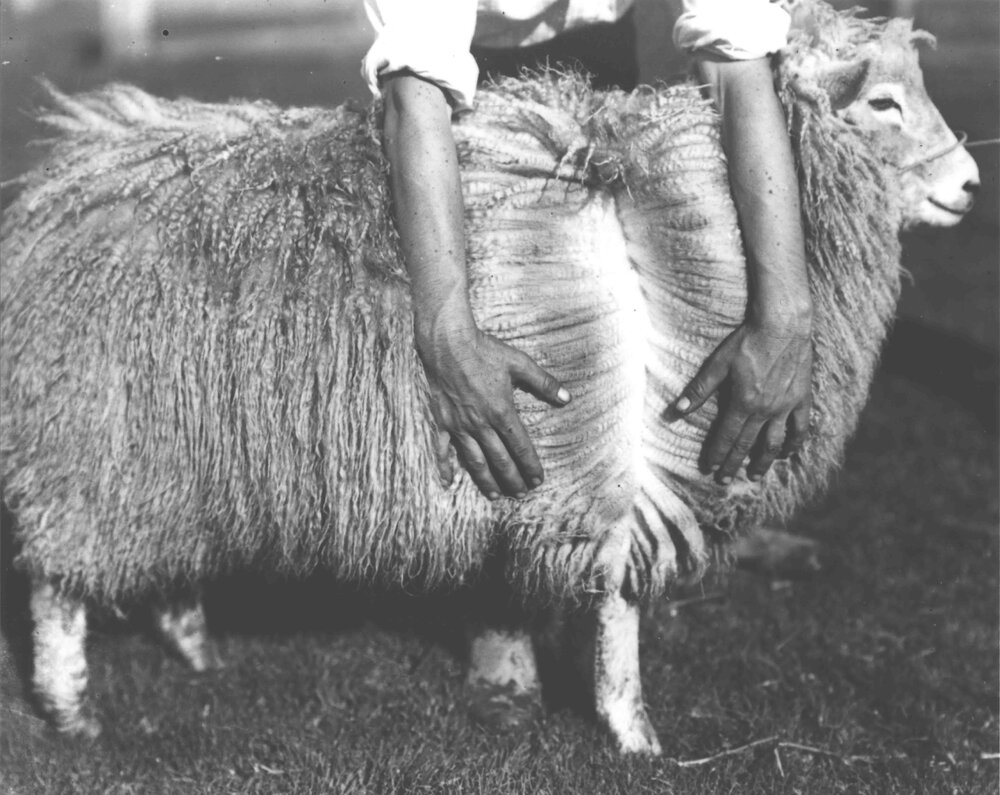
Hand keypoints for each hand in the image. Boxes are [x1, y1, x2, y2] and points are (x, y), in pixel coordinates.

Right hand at [417, 324, 569, 498]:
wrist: (447, 342)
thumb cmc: (484, 350)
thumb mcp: (519, 363)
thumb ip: (544, 383)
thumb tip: (567, 399)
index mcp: (502, 411)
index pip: (520, 446)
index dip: (530, 465)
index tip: (538, 480)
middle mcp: (481, 423)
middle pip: (500, 460)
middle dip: (512, 479)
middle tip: (521, 494)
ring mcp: (460, 425)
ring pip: (475, 461)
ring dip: (487, 481)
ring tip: (496, 496)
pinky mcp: (442, 421)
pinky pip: (443, 449)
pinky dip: (445, 467)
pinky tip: (449, 482)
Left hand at [671, 323, 811, 483]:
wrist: (784, 324)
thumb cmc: (748, 340)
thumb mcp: (718, 363)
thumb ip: (699, 389)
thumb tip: (677, 411)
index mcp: (743, 402)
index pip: (727, 436)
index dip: (716, 454)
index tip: (708, 469)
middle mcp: (766, 409)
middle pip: (748, 444)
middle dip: (734, 464)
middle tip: (724, 481)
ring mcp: (786, 406)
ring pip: (775, 442)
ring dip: (763, 462)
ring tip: (755, 476)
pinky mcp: (802, 398)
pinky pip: (800, 427)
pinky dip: (794, 443)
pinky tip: (787, 453)